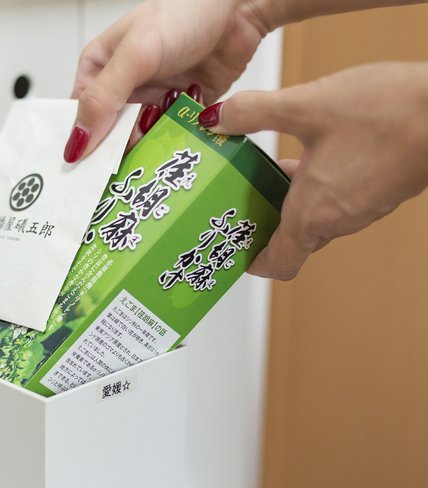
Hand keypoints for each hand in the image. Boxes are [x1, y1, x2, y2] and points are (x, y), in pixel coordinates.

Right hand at [64, 0, 273, 162]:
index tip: (92, 164)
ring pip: (143, 140)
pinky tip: (186, 126)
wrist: (238, 8)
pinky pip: (172, 137)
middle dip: (124, 143)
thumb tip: (76, 143)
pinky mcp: (181, 109)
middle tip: (139, 142)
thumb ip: (103, 99)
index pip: (80, 117)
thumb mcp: (135, 55)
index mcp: (99, 69)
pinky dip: (178, 138)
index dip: (85, 142)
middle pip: (111, 135)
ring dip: (155, 140)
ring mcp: (153, 99)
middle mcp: (124, 87)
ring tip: (169, 120)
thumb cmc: (184, 14)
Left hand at [198, 62, 427, 279]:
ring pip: (316, 215)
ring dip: (288, 200)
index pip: (280, 263)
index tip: (233, 250)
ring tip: (261, 171)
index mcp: (313, 214)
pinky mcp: (381, 188)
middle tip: (234, 201)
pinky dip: (315, 185)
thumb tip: (217, 118)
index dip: (253, 262)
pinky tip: (307, 150)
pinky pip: (338, 198)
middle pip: (293, 239)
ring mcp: (364, 206)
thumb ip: (255, 112)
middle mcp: (340, 219)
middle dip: (263, 223)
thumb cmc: (388, 112)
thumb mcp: (306, 105)